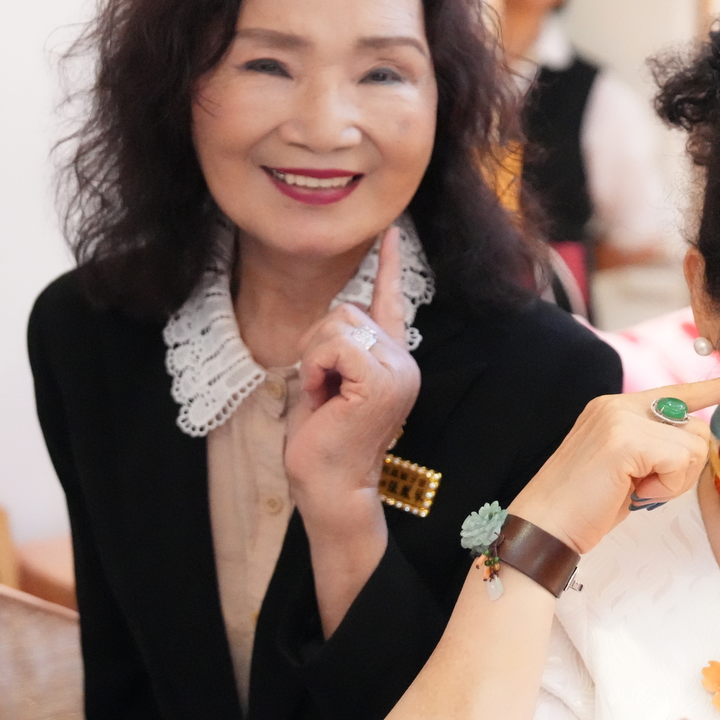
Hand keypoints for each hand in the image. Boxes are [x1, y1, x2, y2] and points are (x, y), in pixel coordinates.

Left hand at [285, 227, 422, 537]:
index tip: (391, 232)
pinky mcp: (382, 378)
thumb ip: (335, 351)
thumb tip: (330, 325)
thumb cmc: (321, 446)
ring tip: (325, 396)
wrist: (331, 488)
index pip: (392, 302)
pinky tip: (326, 396)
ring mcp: (398, 370)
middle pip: (346, 310)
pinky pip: (336, 344)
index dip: (388, 265)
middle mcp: (404, 362)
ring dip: (316, 356)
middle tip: (322, 390)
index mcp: (393, 362)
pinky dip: (318, 366)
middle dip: (317, 343)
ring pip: (339, 323)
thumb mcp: (325, 385)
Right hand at [507, 376, 719, 554]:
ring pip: (693, 446)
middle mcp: (619, 404)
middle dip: (681, 469)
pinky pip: (680, 461)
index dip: (714, 389)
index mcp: (617, 407)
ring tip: (635, 490)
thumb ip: (654, 445)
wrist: (544, 527)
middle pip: (694, 429)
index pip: (677, 392)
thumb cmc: (586, 506)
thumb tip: (695, 439)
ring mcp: (621, 419)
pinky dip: (666, 487)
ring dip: (673, 480)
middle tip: (643, 487)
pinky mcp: (626, 440)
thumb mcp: (626, 466)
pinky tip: (635, 493)